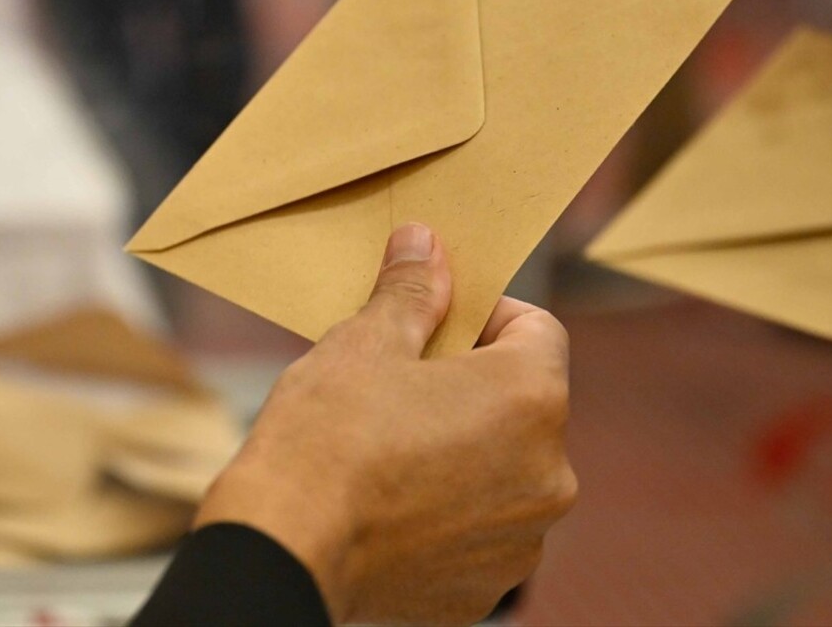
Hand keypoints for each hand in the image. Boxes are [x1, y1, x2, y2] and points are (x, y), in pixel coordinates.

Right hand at [196, 223, 576, 624]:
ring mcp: (520, 538)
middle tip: (407, 383)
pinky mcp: (484, 588)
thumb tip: (425, 243)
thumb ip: (413, 291)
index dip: (489, 314)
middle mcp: (548, 473)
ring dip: (466, 451)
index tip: (440, 322)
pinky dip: (449, 512)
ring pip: (504, 469)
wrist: (283, 553)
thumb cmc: (326, 439)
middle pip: (524, 403)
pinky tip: (393, 502)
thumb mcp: (366, 342)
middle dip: (473, 386)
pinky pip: (479, 529)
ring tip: (395, 447)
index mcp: (531, 399)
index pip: (539, 330)